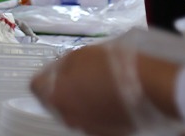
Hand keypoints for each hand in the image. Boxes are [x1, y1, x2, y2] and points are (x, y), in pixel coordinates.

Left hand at [31, 37, 182, 135]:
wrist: (149, 86)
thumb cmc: (112, 66)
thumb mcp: (81, 55)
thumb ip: (62, 65)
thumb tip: (56, 71)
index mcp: (57, 97)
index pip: (35, 87)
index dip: (44, 75)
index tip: (55, 69)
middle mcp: (68, 117)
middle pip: (56, 101)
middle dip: (64, 88)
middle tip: (80, 74)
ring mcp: (88, 128)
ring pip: (76, 112)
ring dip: (81, 100)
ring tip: (100, 84)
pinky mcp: (107, 133)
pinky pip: (94, 120)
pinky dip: (98, 110)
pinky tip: (111, 97)